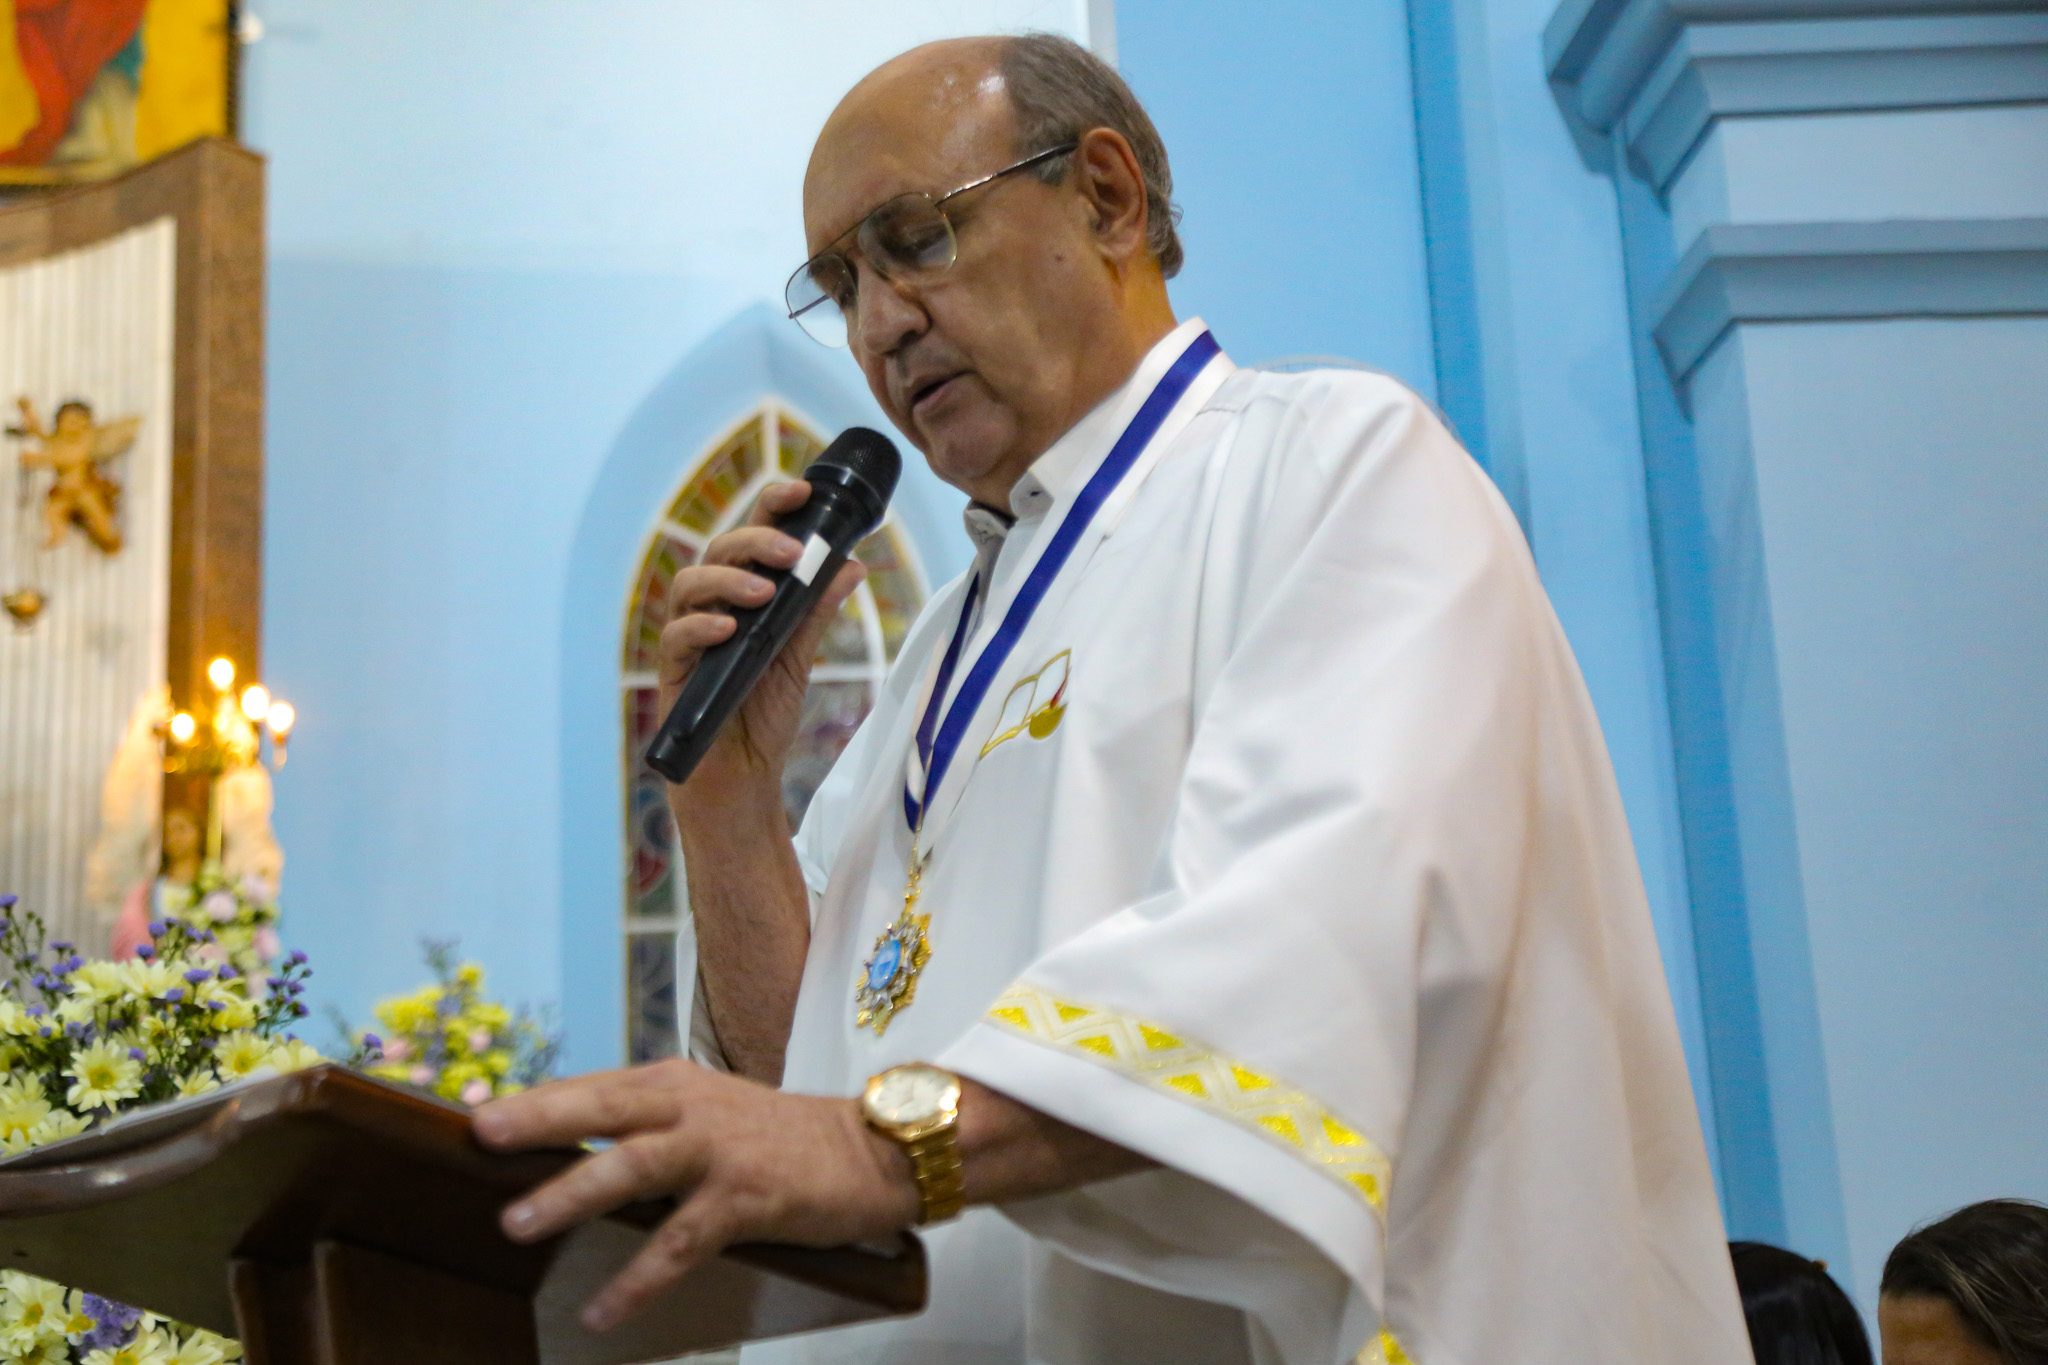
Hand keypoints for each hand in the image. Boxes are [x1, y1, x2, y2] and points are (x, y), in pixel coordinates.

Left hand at [474, 1059, 917, 1332]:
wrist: (873, 1150)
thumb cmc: (782, 1139)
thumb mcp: (711, 1113)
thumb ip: (650, 1127)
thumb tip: (571, 1157)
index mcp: (676, 1083)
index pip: (593, 1086)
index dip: (534, 1099)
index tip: (472, 1115)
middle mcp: (691, 1107)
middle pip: (603, 1107)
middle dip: (540, 1119)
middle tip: (481, 1134)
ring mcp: (718, 1151)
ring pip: (632, 1166)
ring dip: (572, 1193)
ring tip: (517, 1222)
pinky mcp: (747, 1198)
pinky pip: (680, 1243)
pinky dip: (639, 1278)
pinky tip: (604, 1309)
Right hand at [660, 481, 865, 796]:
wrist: (743, 773)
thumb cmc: (764, 710)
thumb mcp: (800, 654)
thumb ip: (817, 608)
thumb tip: (852, 563)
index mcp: (743, 593)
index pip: (751, 536)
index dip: (771, 506)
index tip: (801, 489)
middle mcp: (712, 606)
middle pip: (720, 550)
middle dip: (755, 540)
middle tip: (792, 552)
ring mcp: (689, 636)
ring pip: (689, 584)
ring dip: (728, 581)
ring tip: (764, 593)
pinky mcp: (674, 672)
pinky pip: (675, 638)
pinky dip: (700, 628)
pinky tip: (728, 630)